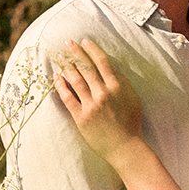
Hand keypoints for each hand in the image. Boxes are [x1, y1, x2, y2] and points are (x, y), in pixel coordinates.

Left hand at [53, 39, 143, 162]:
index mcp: (118, 87)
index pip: (102, 62)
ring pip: (75, 80)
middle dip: (75, 53)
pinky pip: (68, 98)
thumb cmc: (131, 123)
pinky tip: (55, 77)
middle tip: (67, 43)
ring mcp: (91, 106)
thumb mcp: (133, 98)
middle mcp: (104, 94)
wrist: (125, 148)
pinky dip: (60, 86)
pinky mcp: (81, 117)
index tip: (84, 41)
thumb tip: (110, 67)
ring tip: (59, 56)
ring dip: (66, 66)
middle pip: (86, 68)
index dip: (92, 50)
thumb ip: (122, 82)